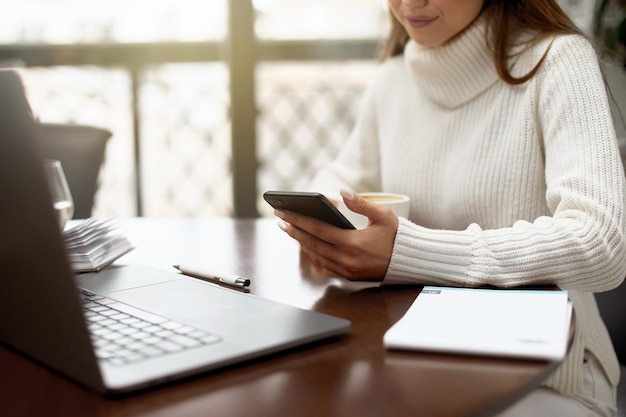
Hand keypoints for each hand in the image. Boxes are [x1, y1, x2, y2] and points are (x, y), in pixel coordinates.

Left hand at [275, 189, 398, 281]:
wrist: (410, 262)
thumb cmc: (397, 237)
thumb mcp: (384, 216)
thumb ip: (361, 204)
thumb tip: (342, 193)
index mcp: (353, 243)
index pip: (318, 229)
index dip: (299, 220)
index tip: (284, 212)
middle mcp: (347, 259)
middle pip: (312, 244)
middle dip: (294, 231)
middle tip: (280, 220)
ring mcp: (346, 271)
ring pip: (316, 256)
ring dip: (301, 243)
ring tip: (291, 230)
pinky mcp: (349, 277)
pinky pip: (324, 266)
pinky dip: (314, 255)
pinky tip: (307, 246)